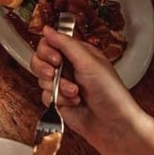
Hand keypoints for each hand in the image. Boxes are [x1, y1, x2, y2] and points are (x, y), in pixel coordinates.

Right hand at [30, 26, 141, 145]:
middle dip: (46, 68)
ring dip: (58, 87)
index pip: (50, 43)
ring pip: (41, 79)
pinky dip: (58, 100)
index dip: (47, 50)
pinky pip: (44, 96)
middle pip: (40, 59)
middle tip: (56, 72)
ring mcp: (62, 84)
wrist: (114, 124)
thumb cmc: (111, 93)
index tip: (56, 58)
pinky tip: (73, 102)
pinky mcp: (58, 101)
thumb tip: (47, 29)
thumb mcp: (88, 62)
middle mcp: (69, 67)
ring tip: (75, 92)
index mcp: (77, 53)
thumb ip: (65, 44)